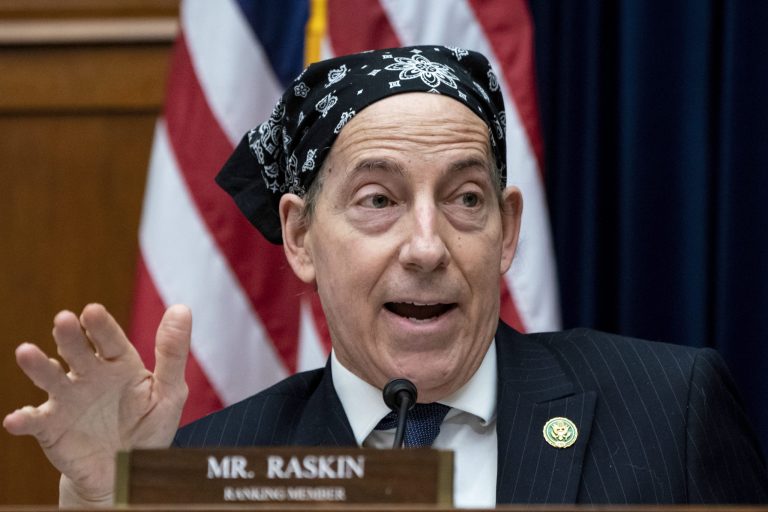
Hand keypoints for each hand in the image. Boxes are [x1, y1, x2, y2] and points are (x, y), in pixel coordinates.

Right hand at [3, 303, 190, 506]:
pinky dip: (25, 419)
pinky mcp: (52, 428)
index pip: (110, 340)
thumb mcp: (169, 392)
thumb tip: (181, 309)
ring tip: (26, 352)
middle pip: (77, 351)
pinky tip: (18, 419)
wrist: (127, 472)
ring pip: (50, 378)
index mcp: (120, 363)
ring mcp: (68, 400)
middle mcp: (90, 375)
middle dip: (70, 336)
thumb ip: (172, 353)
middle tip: (63, 320)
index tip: (92, 311)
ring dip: (38, 366)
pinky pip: (35, 421)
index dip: (101, 326)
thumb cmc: (149, 426)